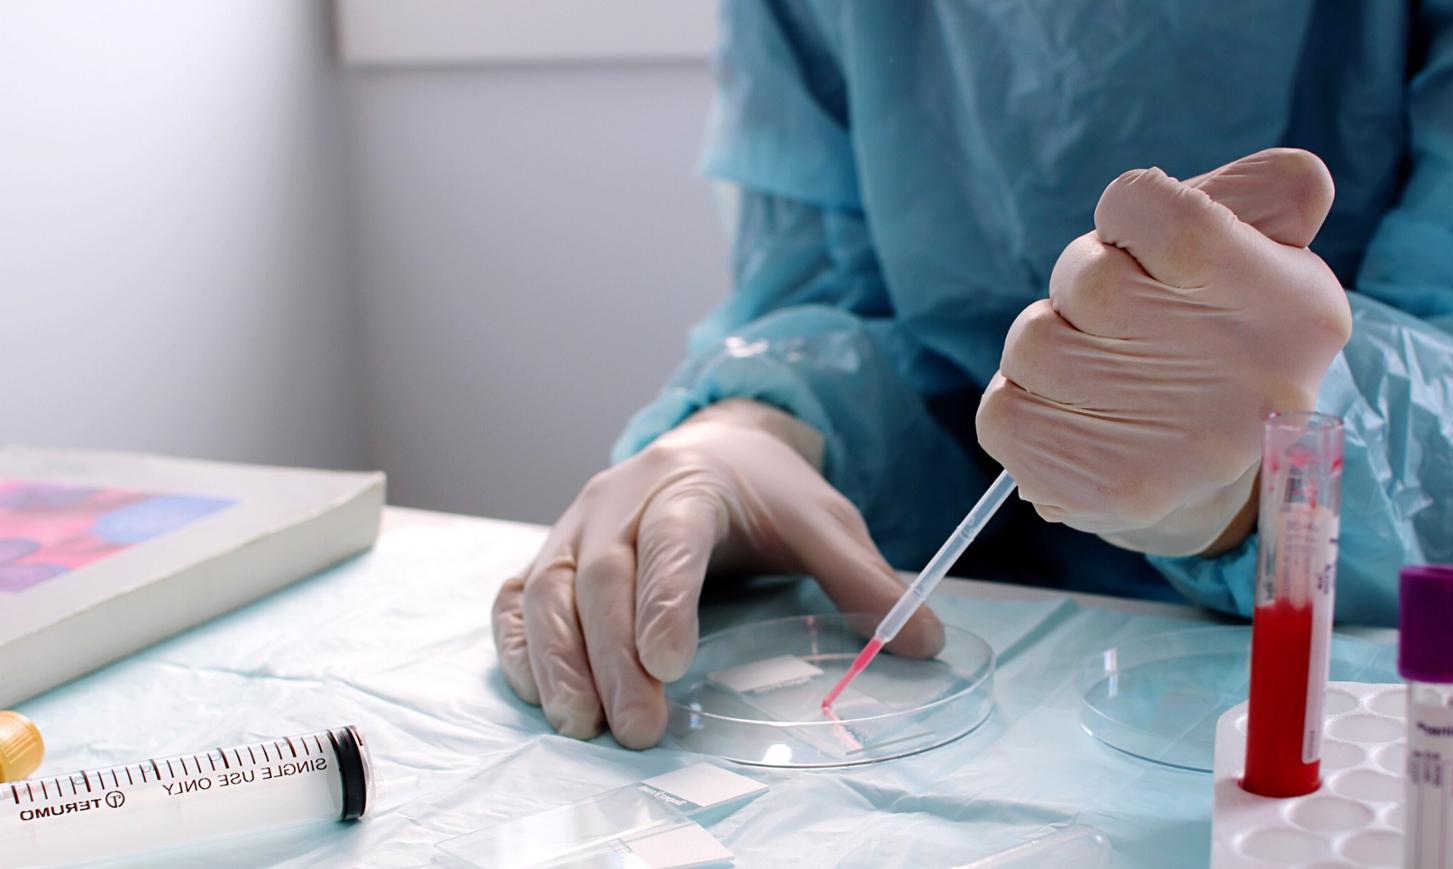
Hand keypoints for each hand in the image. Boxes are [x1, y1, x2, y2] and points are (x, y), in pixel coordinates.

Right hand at [491, 400, 942, 747]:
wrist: (715, 445)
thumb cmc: (767, 493)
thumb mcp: (824, 522)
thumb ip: (866, 581)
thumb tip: (926, 642)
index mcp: (690, 483)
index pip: (670, 539)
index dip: (665, 599)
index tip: (671, 663)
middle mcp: (620, 498)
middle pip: (601, 576)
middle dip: (614, 657)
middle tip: (639, 728)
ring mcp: (575, 524)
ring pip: (547, 588)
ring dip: (559, 661)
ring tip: (583, 726)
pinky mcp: (550, 551)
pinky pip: (516, 597)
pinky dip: (520, 647)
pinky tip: (542, 694)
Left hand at [976, 148, 1350, 555]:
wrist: (1214, 474)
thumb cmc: (1225, 332)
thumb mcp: (1268, 248)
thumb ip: (1263, 189)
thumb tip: (1247, 184)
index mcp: (1294, 305)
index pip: (1162, 211)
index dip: (1128, 214)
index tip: (1144, 242)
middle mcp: (1250, 380)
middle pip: (1088, 279)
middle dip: (1081, 283)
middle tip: (1116, 315)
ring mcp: (1182, 446)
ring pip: (1034, 343)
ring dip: (1046, 343)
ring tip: (1092, 365)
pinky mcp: (1111, 490)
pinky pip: (1002, 413)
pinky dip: (1017, 401)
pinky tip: (1065, 412)